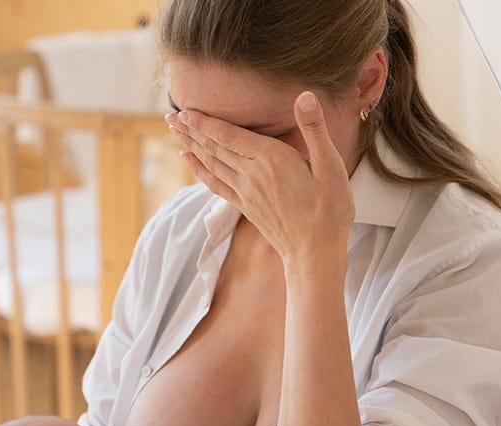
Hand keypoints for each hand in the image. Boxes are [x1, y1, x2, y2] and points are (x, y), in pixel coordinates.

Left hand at [166, 91, 353, 275]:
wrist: (314, 253)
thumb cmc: (329, 211)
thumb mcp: (331, 166)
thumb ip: (314, 130)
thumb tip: (304, 96)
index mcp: (271, 160)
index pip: (229, 136)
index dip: (205, 122)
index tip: (185, 109)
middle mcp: (252, 175)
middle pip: (214, 147)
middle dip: (191, 129)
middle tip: (169, 115)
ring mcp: (246, 192)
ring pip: (211, 163)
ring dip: (191, 144)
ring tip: (173, 129)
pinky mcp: (246, 206)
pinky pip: (215, 184)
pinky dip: (199, 170)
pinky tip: (188, 160)